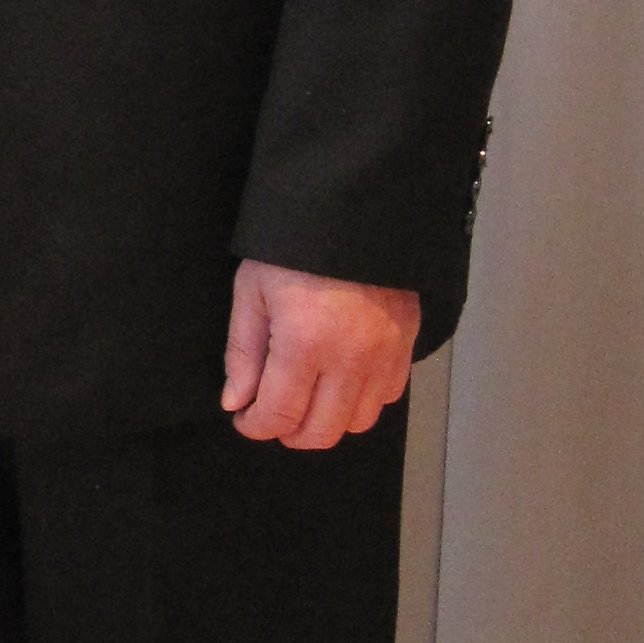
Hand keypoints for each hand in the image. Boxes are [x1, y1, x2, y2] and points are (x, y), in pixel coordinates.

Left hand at [221, 261, 419, 447]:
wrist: (355, 210)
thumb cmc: (295, 246)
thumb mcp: (252, 290)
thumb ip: (242, 352)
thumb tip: (236, 402)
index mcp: (305, 343)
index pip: (279, 415)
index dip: (255, 426)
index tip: (244, 417)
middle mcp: (350, 358)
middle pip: (321, 432)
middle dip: (288, 432)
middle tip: (271, 412)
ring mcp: (385, 354)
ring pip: (357, 423)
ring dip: (327, 421)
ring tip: (306, 397)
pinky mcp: (407, 343)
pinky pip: (387, 397)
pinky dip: (362, 400)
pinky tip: (340, 380)